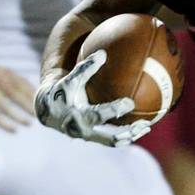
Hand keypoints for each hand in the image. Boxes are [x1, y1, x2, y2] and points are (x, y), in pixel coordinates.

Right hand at [0, 65, 34, 130]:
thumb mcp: (0, 73)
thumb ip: (14, 81)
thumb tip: (35, 93)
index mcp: (4, 73)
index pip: (22, 83)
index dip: (34, 94)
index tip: (44, 103)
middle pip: (14, 93)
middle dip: (28, 104)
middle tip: (39, 115)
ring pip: (3, 105)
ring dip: (17, 115)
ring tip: (29, 123)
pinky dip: (4, 123)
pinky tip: (14, 130)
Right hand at [35, 50, 151, 146]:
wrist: (48, 111)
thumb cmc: (62, 91)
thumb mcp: (71, 79)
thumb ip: (85, 68)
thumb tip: (103, 53)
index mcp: (79, 116)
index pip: (99, 115)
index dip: (115, 110)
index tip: (130, 103)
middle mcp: (85, 130)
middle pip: (110, 137)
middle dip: (128, 132)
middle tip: (144, 124)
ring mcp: (90, 136)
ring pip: (113, 140)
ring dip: (131, 135)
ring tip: (147, 126)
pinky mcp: (95, 137)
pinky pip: (112, 138)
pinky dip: (126, 134)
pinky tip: (141, 125)